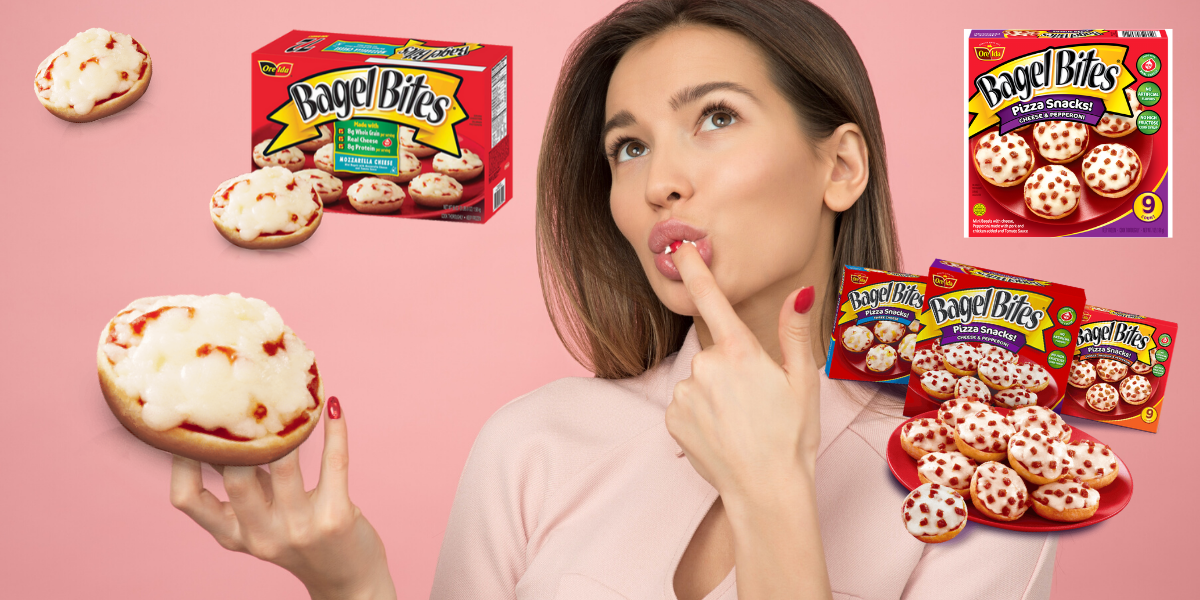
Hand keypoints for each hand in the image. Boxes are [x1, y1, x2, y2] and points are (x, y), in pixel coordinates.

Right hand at [169, 397, 395, 599]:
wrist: (347, 579)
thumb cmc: (299, 536)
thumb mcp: (260, 518)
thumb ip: (241, 481)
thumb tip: (220, 427)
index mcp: (233, 534)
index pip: (187, 500)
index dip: (181, 460)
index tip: (186, 424)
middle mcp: (262, 535)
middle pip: (235, 478)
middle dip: (237, 435)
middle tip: (243, 396)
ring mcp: (300, 528)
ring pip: (285, 465)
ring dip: (287, 426)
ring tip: (287, 396)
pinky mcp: (336, 517)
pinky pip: (334, 463)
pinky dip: (336, 431)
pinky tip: (335, 409)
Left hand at [665, 244, 821, 501]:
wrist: (766, 489)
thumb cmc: (792, 436)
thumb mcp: (803, 381)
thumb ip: (794, 332)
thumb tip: (800, 292)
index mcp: (740, 352)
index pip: (712, 300)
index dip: (693, 270)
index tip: (678, 248)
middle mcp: (706, 366)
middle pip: (714, 354)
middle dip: (730, 371)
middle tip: (755, 404)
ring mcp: (685, 393)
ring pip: (699, 381)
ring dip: (715, 396)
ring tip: (740, 424)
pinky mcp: (671, 418)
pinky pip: (685, 405)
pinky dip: (700, 416)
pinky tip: (721, 434)